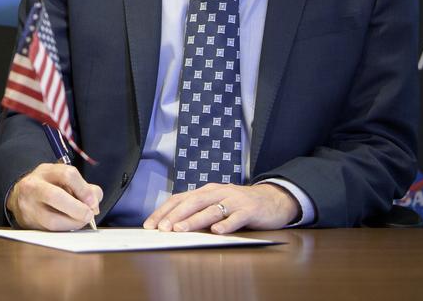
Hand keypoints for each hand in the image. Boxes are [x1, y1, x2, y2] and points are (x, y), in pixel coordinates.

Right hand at [5, 163, 102, 230]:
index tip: (93, 202)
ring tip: (79, 221)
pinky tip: (69, 224)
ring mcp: (27, 205)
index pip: (68, 175)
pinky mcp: (27, 222)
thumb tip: (94, 205)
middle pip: (55, 196)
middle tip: (89, 215)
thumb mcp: (64, 180)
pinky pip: (49, 231)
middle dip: (77, 209)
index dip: (84, 190)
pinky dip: (64, 229)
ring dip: (72, 223)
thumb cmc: (48, 187)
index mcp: (46, 171)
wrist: (20, 197)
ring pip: (51, 220)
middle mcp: (33, 186)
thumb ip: (85, 189)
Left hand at [144, 182, 297, 233]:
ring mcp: (234, 200)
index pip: (180, 199)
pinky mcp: (249, 211)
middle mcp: (218, 192)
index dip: (164, 211)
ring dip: (194, 220)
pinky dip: (226, 224)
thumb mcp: (216, 205)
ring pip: (211, 210)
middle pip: (192, 202)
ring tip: (181, 229)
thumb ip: (198, 213)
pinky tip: (217, 231)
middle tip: (162, 228)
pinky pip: (236, 218)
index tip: (150, 225)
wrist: (273, 200)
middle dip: (175, 216)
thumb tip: (173, 227)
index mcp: (206, 191)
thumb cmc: (239, 204)